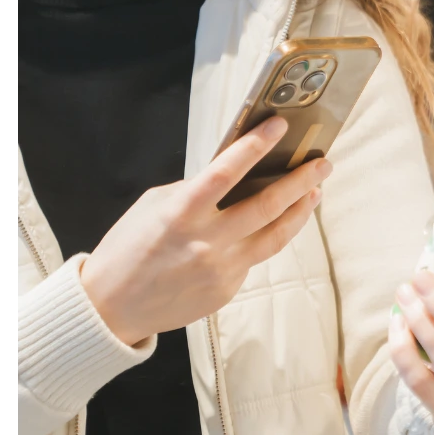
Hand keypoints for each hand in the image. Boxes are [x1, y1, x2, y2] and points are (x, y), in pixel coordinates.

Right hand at [80, 117, 332, 346]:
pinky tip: (280, 222)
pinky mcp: (227, 289)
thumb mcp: (154, 206)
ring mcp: (221, 269)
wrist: (111, 308)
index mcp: (181, 212)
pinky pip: (255, 257)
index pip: (226, 171)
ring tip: (316, 191)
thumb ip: (195, 190)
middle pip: (267, 205)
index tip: (280, 126)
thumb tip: (236, 174)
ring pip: (276, 235)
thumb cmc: (130, 248)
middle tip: (323, 162)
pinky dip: (269, 236)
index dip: (255, 146)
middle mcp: (206, 241)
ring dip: (301, 210)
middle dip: (301, 179)